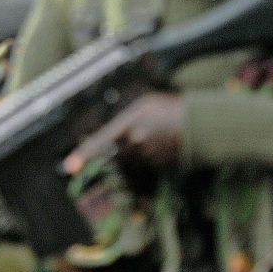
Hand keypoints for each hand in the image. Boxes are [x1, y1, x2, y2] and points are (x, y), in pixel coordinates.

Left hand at [64, 92, 184, 176]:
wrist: (202, 123)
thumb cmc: (172, 109)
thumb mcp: (145, 105)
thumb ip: (126, 121)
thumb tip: (113, 134)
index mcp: (131, 123)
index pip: (101, 142)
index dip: (84, 155)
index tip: (70, 167)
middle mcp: (137, 143)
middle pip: (115, 156)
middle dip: (116, 152)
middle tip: (135, 138)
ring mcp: (148, 156)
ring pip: (131, 162)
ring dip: (134, 155)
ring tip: (153, 137)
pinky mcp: (159, 166)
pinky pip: (146, 166)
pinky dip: (147, 159)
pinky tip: (159, 145)